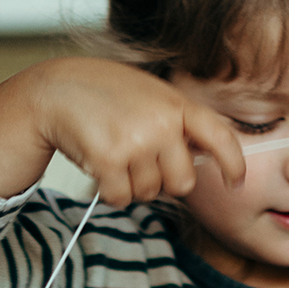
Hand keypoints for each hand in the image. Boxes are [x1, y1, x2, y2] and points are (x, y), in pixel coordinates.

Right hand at [0, 57, 246, 205]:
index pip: (220, 137)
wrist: (52, 90)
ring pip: (149, 193)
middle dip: (162, 180)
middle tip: (138, 158)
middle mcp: (161, 122)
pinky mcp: (109, 160)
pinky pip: (121, 198)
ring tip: (113, 151)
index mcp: (176, 103)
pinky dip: (109, 191)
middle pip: (182, 183)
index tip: (236, 180)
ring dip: (131, 183)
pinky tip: (99, 163)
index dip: (233, 164)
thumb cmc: (103, 95)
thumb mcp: (149, 96)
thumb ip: (178, 123)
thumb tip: (210, 161)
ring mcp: (136, 141)